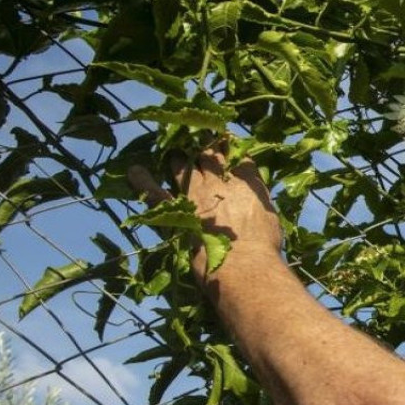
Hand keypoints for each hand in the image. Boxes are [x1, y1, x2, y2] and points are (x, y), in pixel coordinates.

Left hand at [127, 145, 282, 280]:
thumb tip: (254, 194)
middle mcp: (220, 182)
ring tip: (176, 153)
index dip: (231, 148)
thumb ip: (259, 198)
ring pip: (185, 167)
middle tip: (200, 140)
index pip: (237, 156)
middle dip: (205, 146)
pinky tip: (134, 171)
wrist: (245, 264)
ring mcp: (196, 194)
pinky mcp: (178, 212)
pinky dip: (143, 181)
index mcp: (246, 182)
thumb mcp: (270, 214)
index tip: (228, 142)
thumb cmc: (264, 244)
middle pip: (210, 156)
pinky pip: (155, 193)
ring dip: (181, 158)